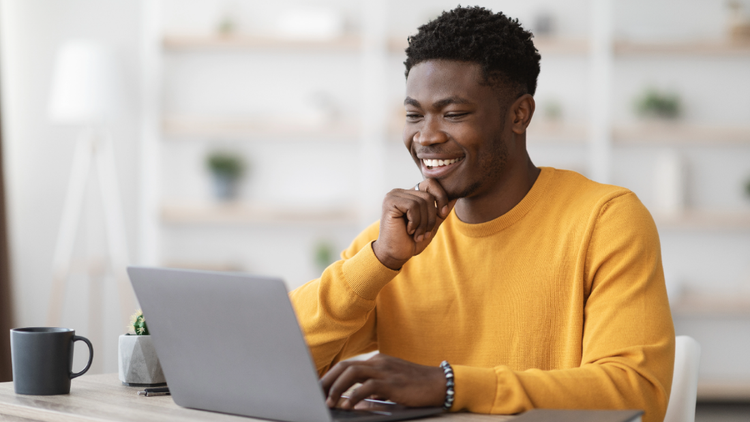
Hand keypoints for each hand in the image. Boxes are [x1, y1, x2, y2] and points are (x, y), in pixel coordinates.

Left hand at [320, 353, 445, 408]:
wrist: (440, 383)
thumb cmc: (416, 386)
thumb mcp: (390, 385)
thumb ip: (372, 389)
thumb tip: (353, 401)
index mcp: (376, 361)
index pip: (347, 365)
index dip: (330, 376)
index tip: (318, 387)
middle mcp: (378, 362)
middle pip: (344, 366)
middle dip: (327, 380)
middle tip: (316, 394)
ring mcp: (385, 370)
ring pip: (352, 373)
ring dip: (337, 388)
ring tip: (329, 402)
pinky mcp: (392, 382)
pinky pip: (368, 386)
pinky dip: (355, 395)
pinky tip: (348, 405)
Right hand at [373, 179, 456, 269]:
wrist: (395, 255)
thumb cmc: (411, 241)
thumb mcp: (431, 224)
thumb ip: (441, 210)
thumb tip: (454, 197)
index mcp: (409, 195)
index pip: (431, 184)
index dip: (441, 197)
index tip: (442, 214)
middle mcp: (401, 192)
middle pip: (429, 196)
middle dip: (431, 217)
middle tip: (424, 233)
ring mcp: (394, 196)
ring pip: (422, 202)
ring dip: (423, 223)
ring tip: (416, 234)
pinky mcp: (390, 202)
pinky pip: (413, 206)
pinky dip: (415, 222)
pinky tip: (408, 231)